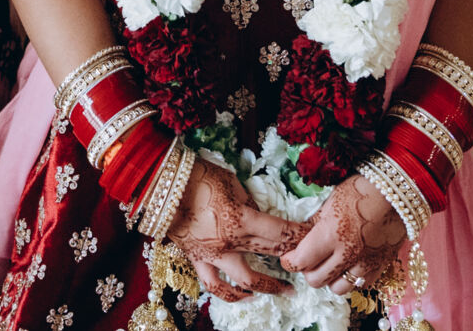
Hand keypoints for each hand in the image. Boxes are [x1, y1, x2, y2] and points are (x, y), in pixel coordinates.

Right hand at [167, 159, 310, 302]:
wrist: (159, 183)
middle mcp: (229, 242)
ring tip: (282, 291)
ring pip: (244, 281)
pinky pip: (213, 283)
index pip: (279, 232)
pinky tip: (242, 296)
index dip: (299, 236)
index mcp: (240, 219)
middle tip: (308, 262)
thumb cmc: (197, 175)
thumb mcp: (231, 182)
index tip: (312, 237)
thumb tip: (257, 214)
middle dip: (293, 258)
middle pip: (270, 254)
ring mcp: (212, 254)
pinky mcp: (196, 259)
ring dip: (267, 287)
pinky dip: (229, 293)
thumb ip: (247, 201)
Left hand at [280, 174, 406, 293]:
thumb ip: (315, 224)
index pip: (301, 261)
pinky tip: (350, 264)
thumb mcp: (331, 202)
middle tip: (309, 260)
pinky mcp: (381, 266)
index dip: (290, 261)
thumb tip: (302, 238)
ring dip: (330, 279)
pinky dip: (352, 279)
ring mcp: (366, 263)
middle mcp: (347, 253)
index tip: (288, 258)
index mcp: (330, 234)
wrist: (398, 191)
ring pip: (338, 288)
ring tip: (330, 264)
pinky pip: (360, 284)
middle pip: (316, 280)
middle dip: (307, 271)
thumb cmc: (361, 189)